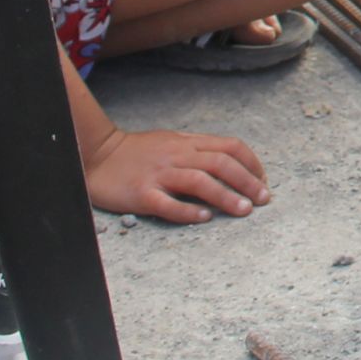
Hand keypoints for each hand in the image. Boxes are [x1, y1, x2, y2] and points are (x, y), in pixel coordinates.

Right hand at [83, 122, 269, 223]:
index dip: (252, 163)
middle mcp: (177, 156)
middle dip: (247, 181)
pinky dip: (188, 211)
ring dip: (226, 196)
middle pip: (221, 164)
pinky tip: (204, 218)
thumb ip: (198, 149)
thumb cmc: (137, 151)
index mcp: (187, 143)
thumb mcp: (171, 141)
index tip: (263, 181)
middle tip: (263, 199)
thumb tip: (231, 161)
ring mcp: (159, 174)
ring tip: (244, 210)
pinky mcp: (141, 194)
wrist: (97, 155)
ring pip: (200, 182)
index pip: (230, 147)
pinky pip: (168, 204)